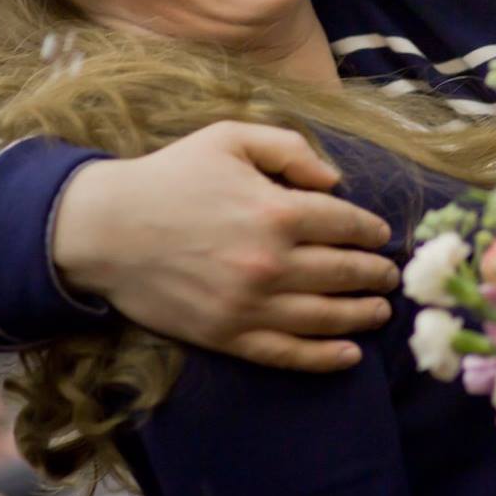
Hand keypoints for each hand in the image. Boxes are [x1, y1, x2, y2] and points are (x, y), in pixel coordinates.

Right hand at [53, 122, 399, 371]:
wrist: (104, 229)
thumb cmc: (170, 176)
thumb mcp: (231, 138)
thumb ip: (290, 148)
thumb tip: (335, 179)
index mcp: (277, 211)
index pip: (346, 225)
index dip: (370, 231)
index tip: (382, 236)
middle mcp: (270, 262)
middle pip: (344, 272)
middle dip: (374, 275)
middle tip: (391, 276)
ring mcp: (248, 305)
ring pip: (324, 316)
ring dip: (360, 315)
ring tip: (381, 311)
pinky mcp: (225, 335)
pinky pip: (285, 353)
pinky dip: (323, 357)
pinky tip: (348, 355)